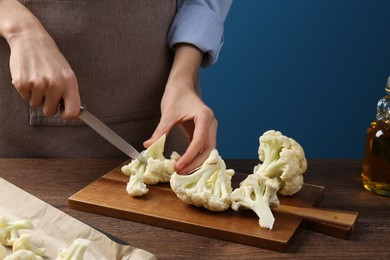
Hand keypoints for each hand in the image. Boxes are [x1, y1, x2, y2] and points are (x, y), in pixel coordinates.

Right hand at [0, 0, 79, 118]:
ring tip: (38, 79)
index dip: (68, 116)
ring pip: (36, 105)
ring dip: (37, 95)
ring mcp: (37, 84)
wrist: (31, 39)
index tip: (64, 113)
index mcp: (69, 82)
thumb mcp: (67, 73)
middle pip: (50, 112)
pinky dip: (26, 90)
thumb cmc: (50, 59)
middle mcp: (55, 84)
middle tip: (47, 90)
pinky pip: (25, 98)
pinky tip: (30, 76)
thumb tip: (72, 114)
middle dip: (48, 104)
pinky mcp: (21, 83)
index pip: (73, 111)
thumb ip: (70, 93)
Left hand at [144, 82, 217, 173]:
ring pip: (208, 151)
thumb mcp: (167, 113)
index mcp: (204, 117)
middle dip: (195, 163)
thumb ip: (160, 131)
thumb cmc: (176, 96)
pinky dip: (196, 158)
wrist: (182, 86)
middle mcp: (211, 124)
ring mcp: (210, 129)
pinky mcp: (205, 133)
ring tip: (182, 172)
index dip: (189, 156)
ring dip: (197, 163)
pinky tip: (185, 165)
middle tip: (180, 173)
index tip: (178, 166)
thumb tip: (148, 146)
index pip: (199, 141)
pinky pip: (204, 148)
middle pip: (208, 150)